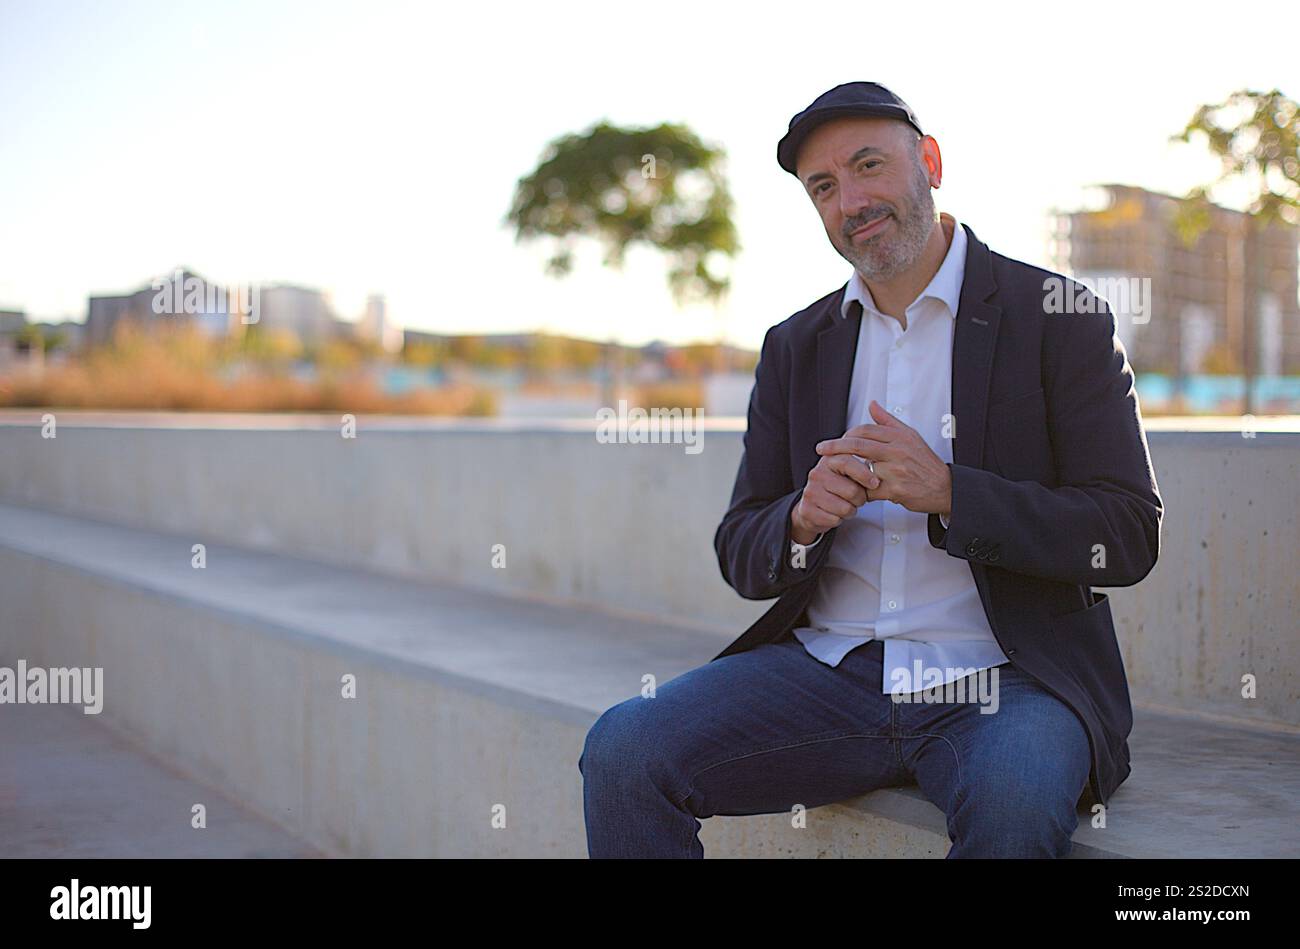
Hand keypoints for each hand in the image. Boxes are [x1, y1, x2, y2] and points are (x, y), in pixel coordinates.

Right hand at [791, 439, 881, 542]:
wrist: (812, 505)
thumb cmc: (836, 487)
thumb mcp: (847, 472)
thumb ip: (861, 466)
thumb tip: (882, 469)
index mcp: (828, 460)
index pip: (847, 462)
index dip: (864, 473)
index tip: (875, 483)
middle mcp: (816, 474)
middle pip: (851, 490)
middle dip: (860, 498)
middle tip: (857, 498)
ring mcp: (810, 492)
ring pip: (844, 508)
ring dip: (850, 510)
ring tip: (846, 505)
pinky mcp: (807, 510)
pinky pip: (835, 519)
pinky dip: (839, 520)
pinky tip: (835, 513)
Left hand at [814, 400, 951, 516]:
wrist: (944, 487)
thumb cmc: (925, 462)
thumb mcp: (910, 436)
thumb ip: (888, 421)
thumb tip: (872, 404)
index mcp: (900, 436)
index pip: (865, 430)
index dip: (846, 435)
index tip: (834, 441)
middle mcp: (898, 451)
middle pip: (858, 445)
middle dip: (835, 447)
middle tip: (820, 450)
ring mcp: (897, 470)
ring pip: (861, 468)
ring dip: (847, 472)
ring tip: (836, 473)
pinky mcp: (895, 490)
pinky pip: (868, 490)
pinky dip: (859, 491)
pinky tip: (853, 490)